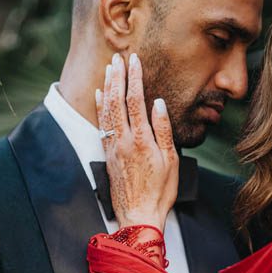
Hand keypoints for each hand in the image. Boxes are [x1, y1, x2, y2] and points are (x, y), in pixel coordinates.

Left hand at [96, 52, 178, 229]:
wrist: (139, 215)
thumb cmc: (160, 191)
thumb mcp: (171, 161)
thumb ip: (163, 130)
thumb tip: (157, 103)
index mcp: (141, 139)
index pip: (135, 100)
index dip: (134, 77)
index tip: (135, 59)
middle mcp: (123, 140)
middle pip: (116, 100)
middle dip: (118, 76)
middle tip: (119, 57)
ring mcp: (113, 146)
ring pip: (106, 110)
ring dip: (107, 87)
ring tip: (110, 68)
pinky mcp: (108, 154)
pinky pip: (101, 124)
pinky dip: (100, 107)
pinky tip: (99, 94)